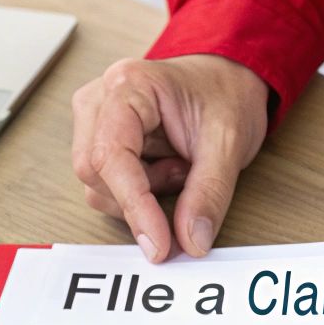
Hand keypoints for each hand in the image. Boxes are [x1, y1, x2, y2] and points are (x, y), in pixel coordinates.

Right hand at [71, 54, 269, 261]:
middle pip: (94, 173)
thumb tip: (191, 242)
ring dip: (143, 194)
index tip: (159, 245)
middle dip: (140, 196)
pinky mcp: (101, 141)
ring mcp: (95, 120)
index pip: (111, 156)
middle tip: (185, 178)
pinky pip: (107, 187)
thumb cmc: (224, 95)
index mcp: (129, 86)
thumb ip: (209, 194)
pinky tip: (168, 169)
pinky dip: (140, 192)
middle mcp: (100, 100)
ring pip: (97, 186)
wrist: (227, 79)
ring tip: (181, 166)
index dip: (134, 206)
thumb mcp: (229, 143)